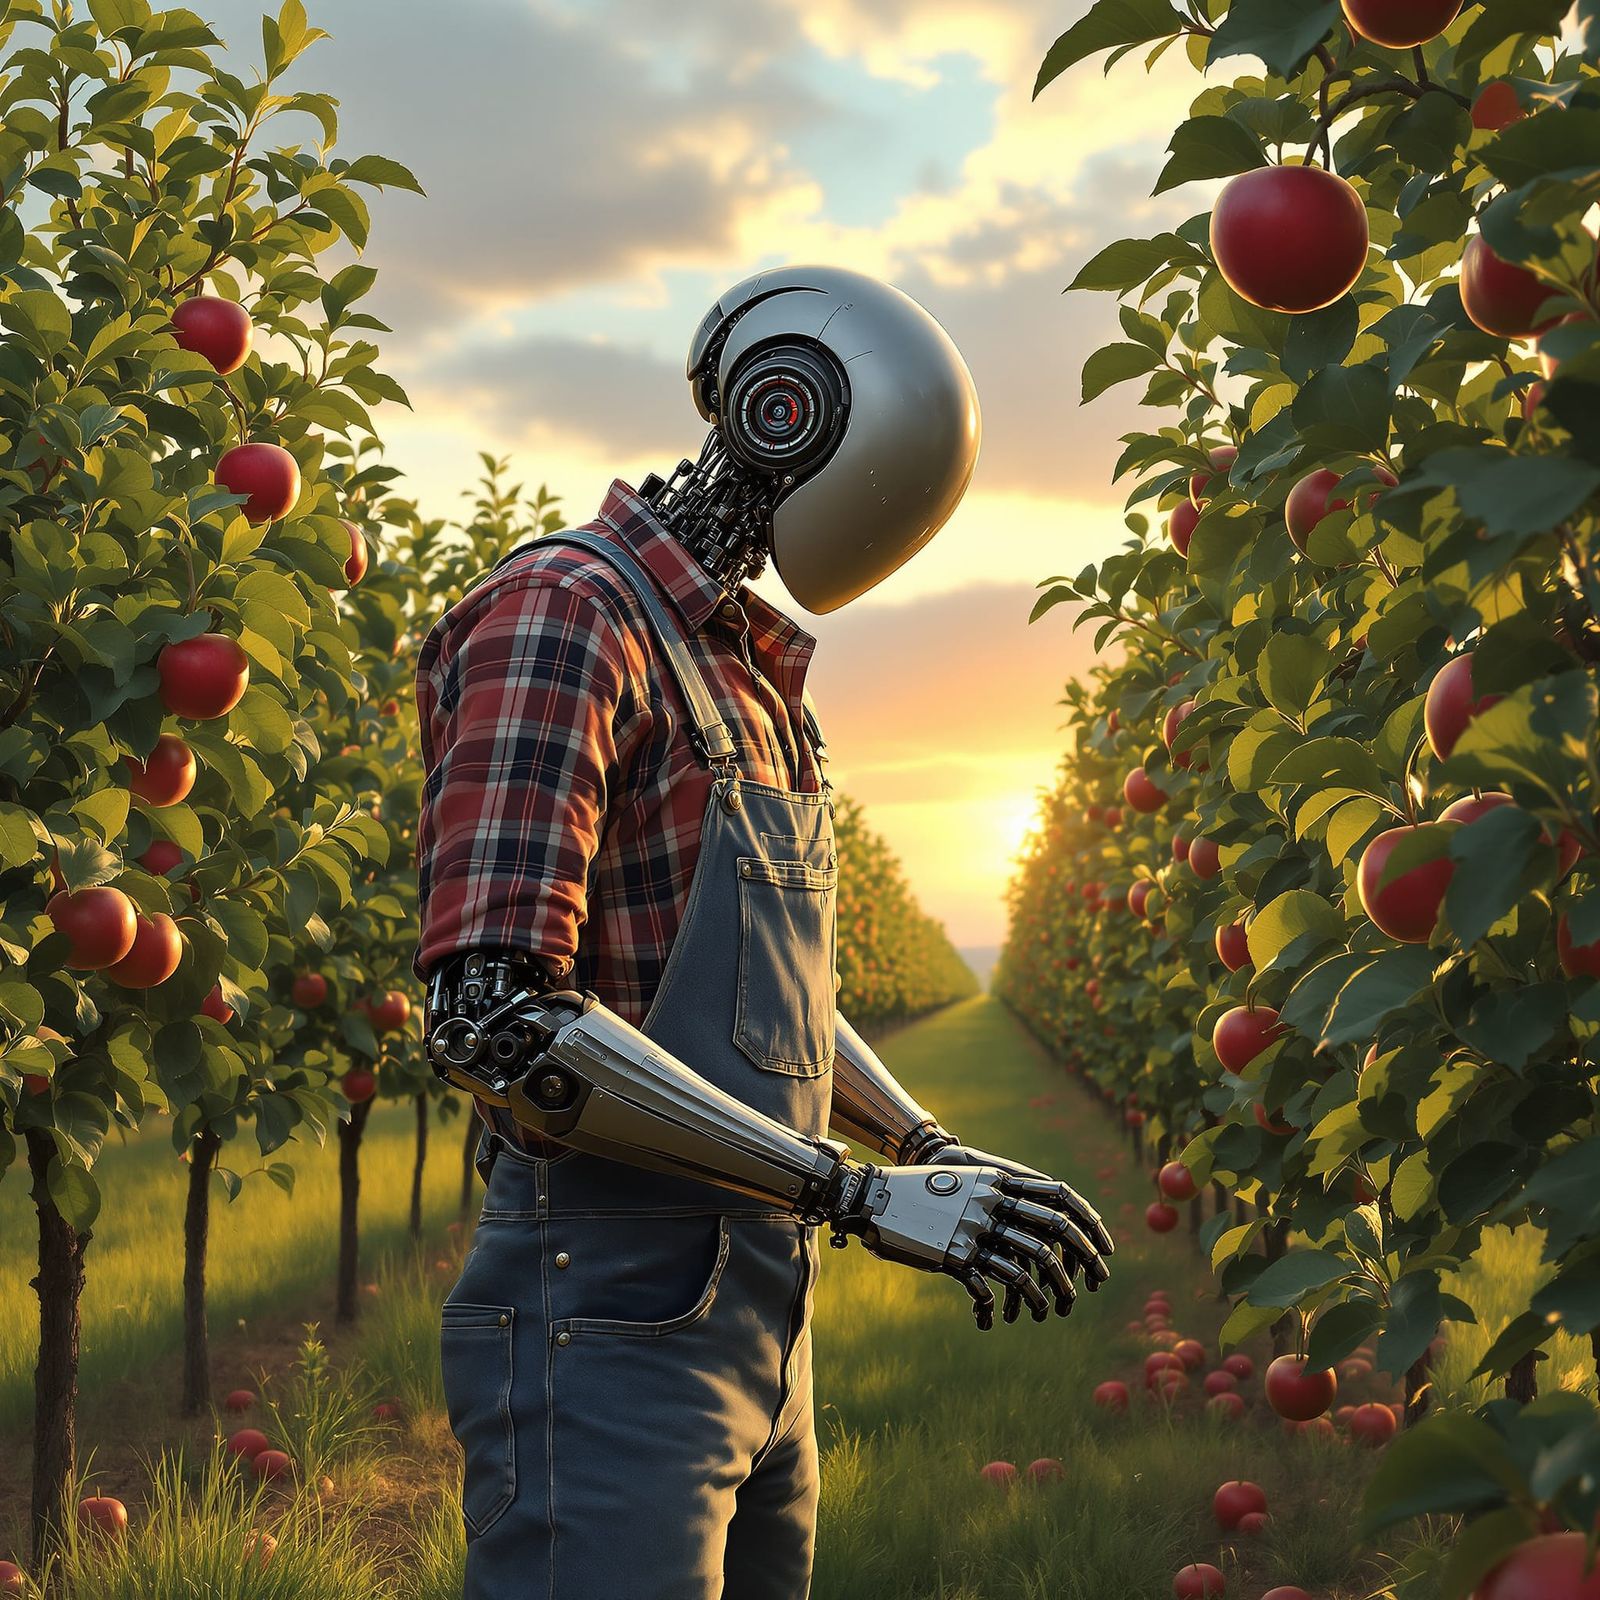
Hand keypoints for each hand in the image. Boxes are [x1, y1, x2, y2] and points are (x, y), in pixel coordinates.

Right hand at [827, 1161, 1104, 1330]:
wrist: (872, 1195)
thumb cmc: (917, 1190)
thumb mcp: (961, 1182)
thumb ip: (993, 1193)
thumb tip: (1024, 1215)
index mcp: (998, 1179)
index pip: (1060, 1195)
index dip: (1089, 1220)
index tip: (1106, 1247)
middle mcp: (993, 1200)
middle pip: (1056, 1228)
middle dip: (1084, 1259)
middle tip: (1096, 1282)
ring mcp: (976, 1227)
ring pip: (1033, 1261)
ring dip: (1052, 1291)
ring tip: (1055, 1310)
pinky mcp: (956, 1254)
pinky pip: (997, 1283)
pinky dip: (1006, 1304)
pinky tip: (998, 1318)